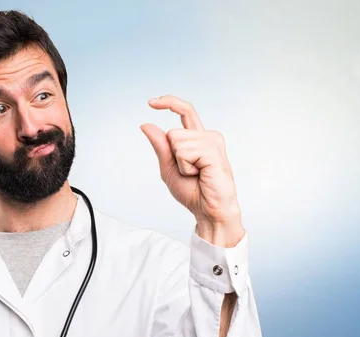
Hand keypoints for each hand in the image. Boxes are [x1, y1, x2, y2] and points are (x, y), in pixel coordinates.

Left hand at [140, 95, 244, 246]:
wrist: (209, 211)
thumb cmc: (193, 192)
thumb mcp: (169, 168)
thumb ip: (160, 146)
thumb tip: (146, 124)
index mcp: (198, 138)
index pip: (185, 111)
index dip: (169, 102)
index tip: (150, 102)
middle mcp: (207, 136)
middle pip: (172, 133)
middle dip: (173, 157)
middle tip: (190, 172)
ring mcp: (213, 141)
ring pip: (177, 141)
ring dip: (180, 163)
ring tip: (197, 174)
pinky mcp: (214, 151)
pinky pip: (184, 151)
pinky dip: (185, 167)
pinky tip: (201, 175)